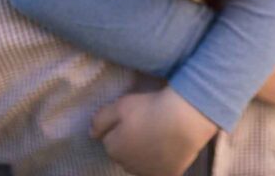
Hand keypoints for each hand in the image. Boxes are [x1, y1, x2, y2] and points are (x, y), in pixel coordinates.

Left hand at [90, 86, 216, 175]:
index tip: (132, 117)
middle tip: (145, 123)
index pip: (109, 140)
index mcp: (114, 149)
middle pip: (125, 153)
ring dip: (144, 153)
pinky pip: (159, 168)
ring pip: (141, 163)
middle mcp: (127, 166)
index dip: (119, 127)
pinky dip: (161, 160)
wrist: (183, 120)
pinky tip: (168, 146)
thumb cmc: (149, 109)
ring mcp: (148, 172)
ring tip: (158, 134)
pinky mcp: (167, 174)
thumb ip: (100, 120)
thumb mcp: (120, 106)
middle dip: (130, 142)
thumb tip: (91, 133)